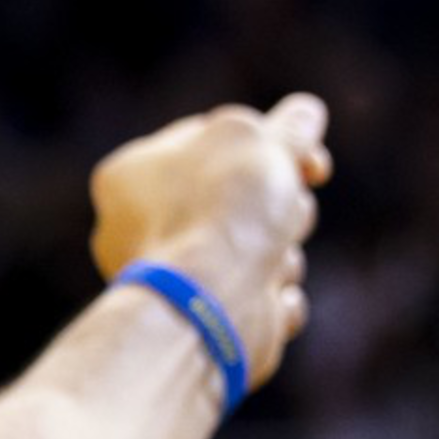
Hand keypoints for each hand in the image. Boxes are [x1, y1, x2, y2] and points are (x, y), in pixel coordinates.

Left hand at [87, 93, 329, 389]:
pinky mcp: (203, 324)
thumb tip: (304, 114)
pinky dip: (274, 300)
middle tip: (285, 209)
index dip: (270, 145)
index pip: (211, 141)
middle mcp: (139, 228)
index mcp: (130, 175)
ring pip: (256, 252)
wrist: (213, 306)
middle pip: (238, 200)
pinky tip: (269, 298)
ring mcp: (172, 280)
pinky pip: (258, 301)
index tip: (308, 160)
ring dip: (281, 254)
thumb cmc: (224, 213)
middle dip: (279, 206)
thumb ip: (289, 124)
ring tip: (271, 261)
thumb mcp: (263, 140)